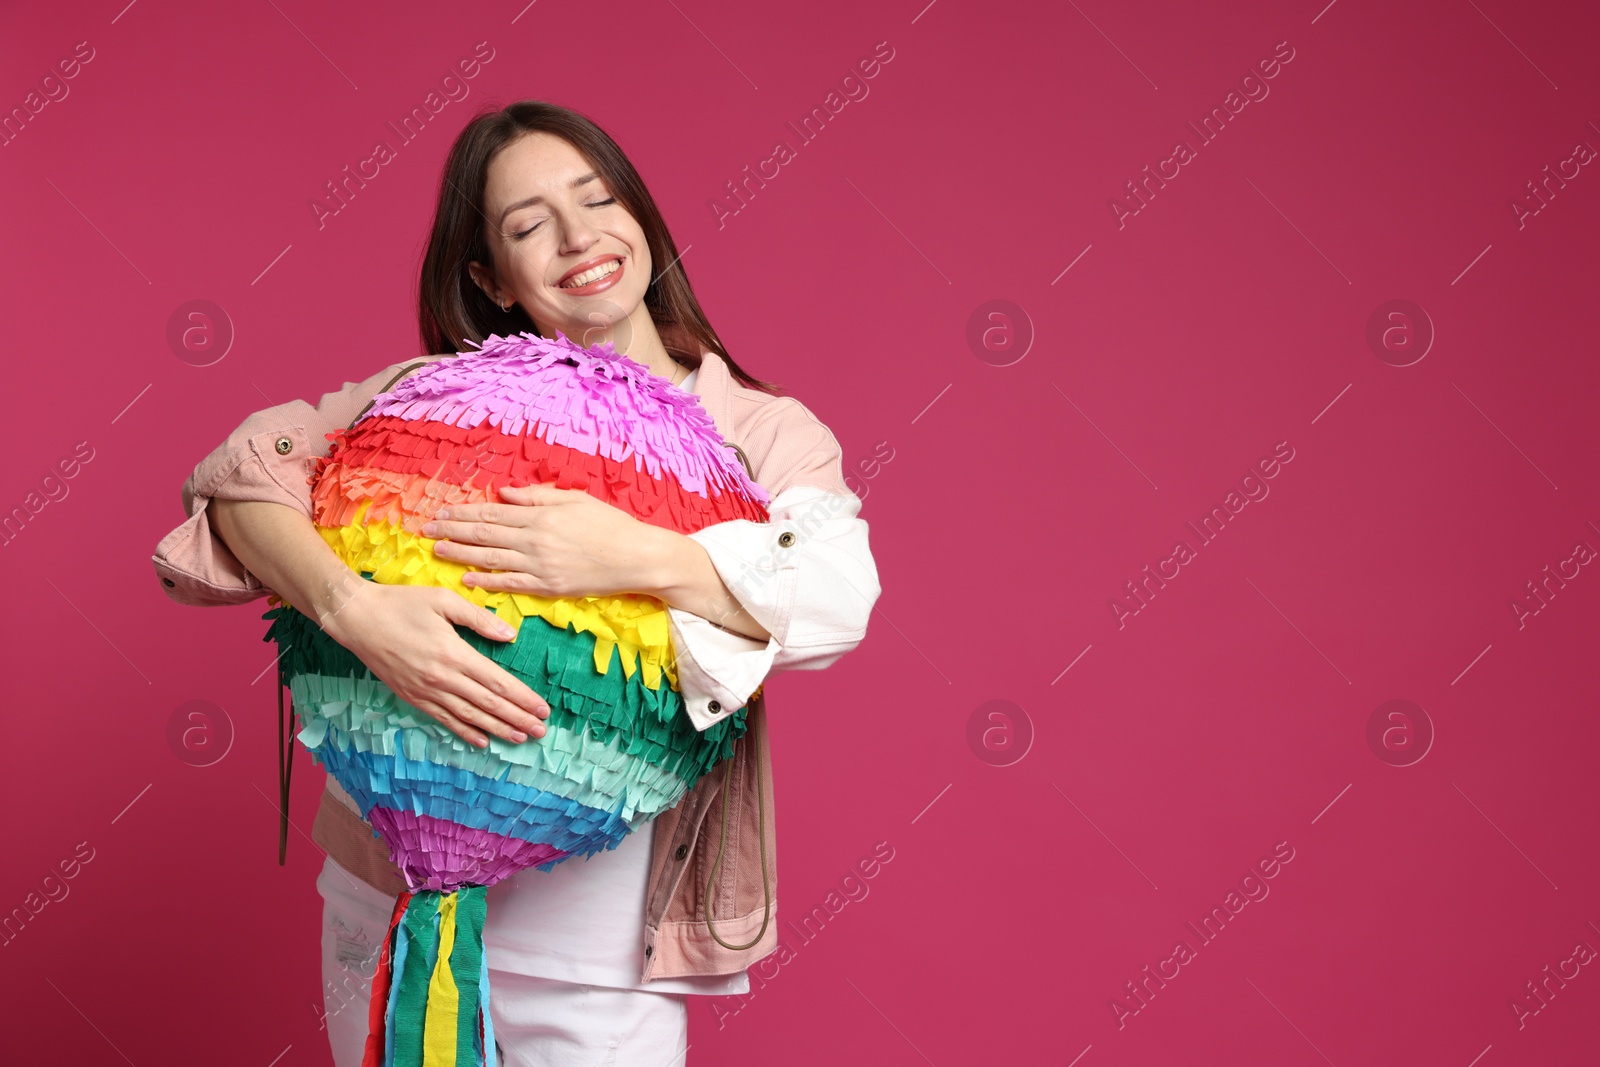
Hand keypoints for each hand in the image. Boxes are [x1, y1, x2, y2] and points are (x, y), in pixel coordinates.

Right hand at [318, 579, 550, 748]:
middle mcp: (442, 678)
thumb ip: (479, 619)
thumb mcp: (444, 601)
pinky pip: (444, 719)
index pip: (497, 682)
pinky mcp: (412, 697)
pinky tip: (482, 740)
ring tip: (519, 739)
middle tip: (540, 732)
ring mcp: (425, 691)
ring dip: (497, 729)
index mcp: (454, 653)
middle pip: (488, 704)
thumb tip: (510, 635)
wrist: (357, 619)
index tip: (542, 709)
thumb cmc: (402, 603)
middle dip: (517, 719)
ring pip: (469, 717)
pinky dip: (465, 732)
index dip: (522, 697)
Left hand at [421, 484, 670, 597]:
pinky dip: (485, 582)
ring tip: (437, 549)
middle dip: (452, 530)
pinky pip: (509, 585)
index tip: (441, 511)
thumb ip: (536, 496)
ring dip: (460, 554)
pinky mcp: (548, 587)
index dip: (463, 512)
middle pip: (484, 534)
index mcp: (540, 515)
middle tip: (426, 529)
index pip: (492, 512)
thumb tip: (502, 493)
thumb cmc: (610, 525)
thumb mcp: (574, 500)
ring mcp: (540, 566)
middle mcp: (535, 539)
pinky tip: (466, 579)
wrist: (637, 557)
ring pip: (490, 558)